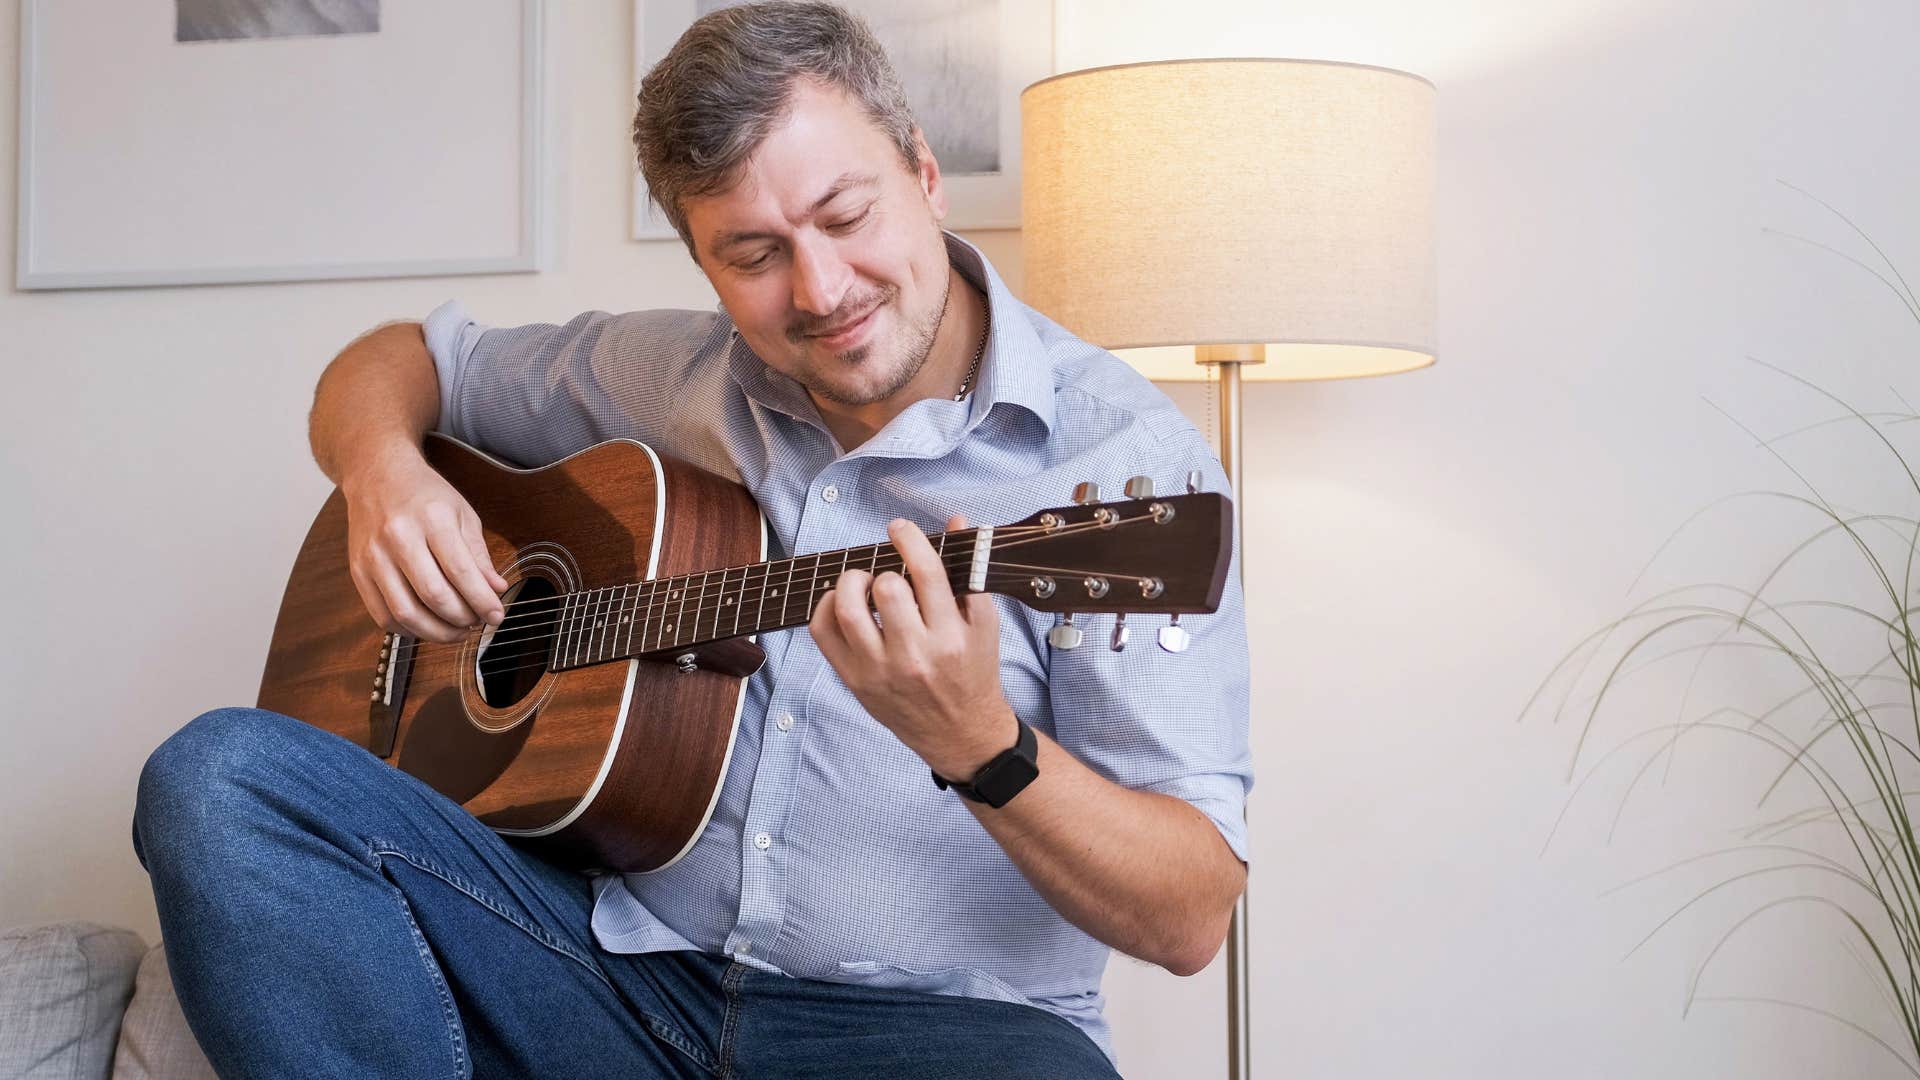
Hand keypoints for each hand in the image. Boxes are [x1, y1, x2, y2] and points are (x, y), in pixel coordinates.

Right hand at [342, 445, 507, 642]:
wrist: (376, 475)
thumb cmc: (424, 494)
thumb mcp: (462, 514)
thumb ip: (479, 555)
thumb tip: (495, 590)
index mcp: (432, 518)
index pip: (461, 572)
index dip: (482, 601)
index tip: (496, 616)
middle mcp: (399, 536)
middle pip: (433, 595)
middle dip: (461, 619)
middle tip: (477, 623)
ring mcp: (374, 555)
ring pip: (405, 612)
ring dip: (436, 632)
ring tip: (456, 630)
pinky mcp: (358, 571)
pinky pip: (382, 615)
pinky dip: (408, 629)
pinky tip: (426, 624)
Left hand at [809, 514, 1013, 778]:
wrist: (960, 732)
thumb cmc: (973, 673)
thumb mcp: (984, 625)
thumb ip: (969, 572)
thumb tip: (953, 521)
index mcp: (951, 636)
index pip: (926, 574)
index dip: (909, 540)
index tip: (900, 529)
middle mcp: (915, 655)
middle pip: (887, 590)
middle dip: (886, 571)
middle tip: (888, 574)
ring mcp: (880, 671)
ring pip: (849, 611)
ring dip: (852, 584)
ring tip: (863, 584)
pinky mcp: (856, 682)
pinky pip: (824, 634)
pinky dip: (826, 607)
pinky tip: (842, 603)